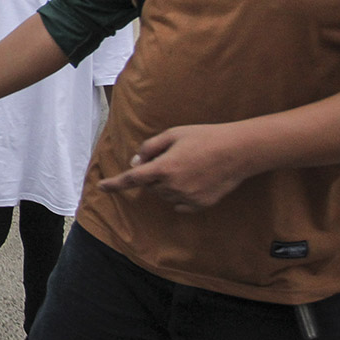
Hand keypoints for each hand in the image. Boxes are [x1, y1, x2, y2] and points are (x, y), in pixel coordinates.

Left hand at [97, 124, 249, 212]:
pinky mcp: (200, 205)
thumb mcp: (172, 134)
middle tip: (172, 157)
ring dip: (165, 183)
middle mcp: (173, 186)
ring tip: (187, 165)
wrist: (238, 151)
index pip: (132, 179)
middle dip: (153, 173)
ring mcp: (187, 198)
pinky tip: (192, 180)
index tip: (102, 187)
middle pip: (150, 185)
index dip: (114, 184)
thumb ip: (150, 148)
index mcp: (164, 168)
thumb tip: (136, 163)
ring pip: (163, 194)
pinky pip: (179, 204)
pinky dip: (178, 194)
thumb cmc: (204, 137)